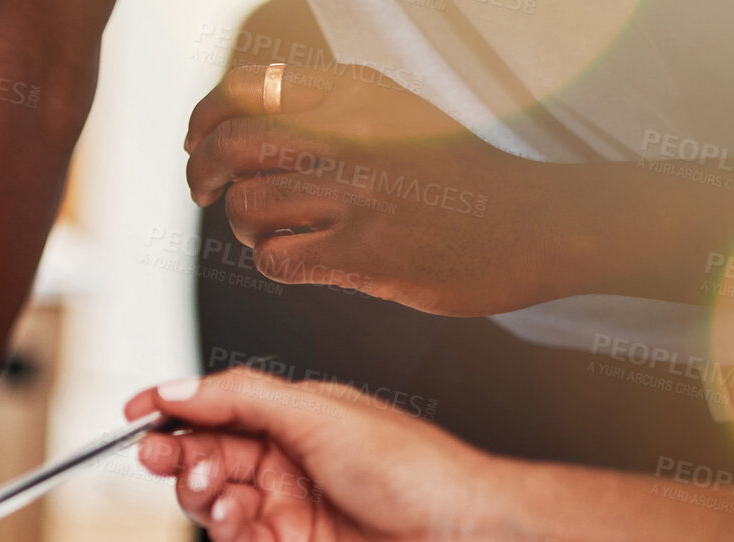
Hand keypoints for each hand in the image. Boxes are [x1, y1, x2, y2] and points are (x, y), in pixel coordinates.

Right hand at [129, 369, 501, 541]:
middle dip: (175, 450)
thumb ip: (240, 398)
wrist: (456, 537)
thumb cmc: (413, 467)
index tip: (136, 411)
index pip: (218, 405)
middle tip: (152, 453)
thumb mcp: (317, 411)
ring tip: (201, 482)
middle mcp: (288, 460)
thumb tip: (180, 389)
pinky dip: (220, 523)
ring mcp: (286, 507)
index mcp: (297, 416)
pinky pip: (234, 537)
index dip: (175, 406)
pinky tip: (227, 511)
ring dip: (196, 488)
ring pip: (212, 496)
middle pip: (207, 451)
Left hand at [184, 64, 577, 315]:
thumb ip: (327, 111)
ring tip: (271, 229)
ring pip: (246, 206)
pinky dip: (274, 260)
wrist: (535, 225)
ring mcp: (356, 193)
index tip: (198, 141)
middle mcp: (350, 134)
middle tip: (205, 190)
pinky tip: (301, 256)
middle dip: (202, 171)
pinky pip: (274, 257)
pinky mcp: (362, 252)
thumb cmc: (456, 176)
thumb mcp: (395, 115)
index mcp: (356, 92)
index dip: (206, 118)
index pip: (247, 89)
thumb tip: (236, 124)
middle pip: (230, 144)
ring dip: (244, 224)